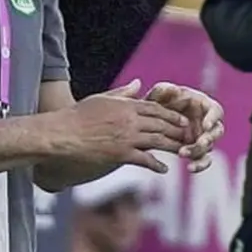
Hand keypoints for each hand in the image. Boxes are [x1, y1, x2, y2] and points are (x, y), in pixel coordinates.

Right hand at [59, 79, 189, 173]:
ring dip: (172, 146)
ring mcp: (127, 137)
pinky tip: (164, 168)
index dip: (171, 115)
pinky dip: (156, 165)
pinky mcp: (121, 154)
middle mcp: (130, 120)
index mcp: (126, 105)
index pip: (155, 108)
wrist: (63, 134)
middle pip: (161, 124)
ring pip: (158, 141)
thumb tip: (139, 83)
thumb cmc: (78, 116)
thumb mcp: (101, 98)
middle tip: (189, 136)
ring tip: (182, 151)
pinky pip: (145, 159)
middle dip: (177, 130)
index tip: (182, 120)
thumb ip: (122, 92)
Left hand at [145, 82, 224, 172]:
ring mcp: (203, 137)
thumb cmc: (159, 102)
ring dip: (199, 151)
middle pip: (216, 132)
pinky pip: (202, 160)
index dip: (213, 118)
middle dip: (209, 137)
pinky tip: (189, 168)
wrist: (151, 119)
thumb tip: (172, 88)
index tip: (205, 124)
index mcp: (203, 106)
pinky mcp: (196, 151)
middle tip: (199, 142)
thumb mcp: (158, 95)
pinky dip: (199, 165)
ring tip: (183, 153)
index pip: (216, 111)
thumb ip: (163, 90)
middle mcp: (207, 122)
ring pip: (209, 148)